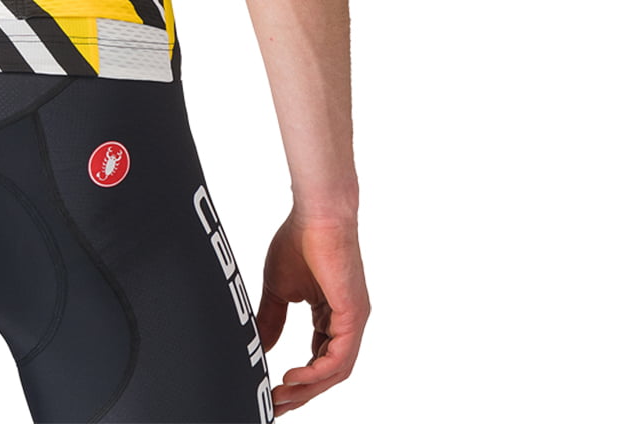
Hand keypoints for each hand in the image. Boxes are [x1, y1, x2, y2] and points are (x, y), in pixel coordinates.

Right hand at [256, 209, 369, 414]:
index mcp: (332, 314)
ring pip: (335, 371)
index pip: (318, 358)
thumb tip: (263, 346)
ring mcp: (354, 320)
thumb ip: (273, 318)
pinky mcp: (354, 314)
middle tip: (274, 406)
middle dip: (301, 394)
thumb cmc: (299, 238)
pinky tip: (293, 378)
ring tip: (280, 397)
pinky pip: (339, 357)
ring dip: (307, 389)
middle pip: (327, 372)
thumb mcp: (279, 288)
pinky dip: (316, 373)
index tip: (273, 392)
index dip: (298, 381)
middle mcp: (347, 322)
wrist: (315, 212)